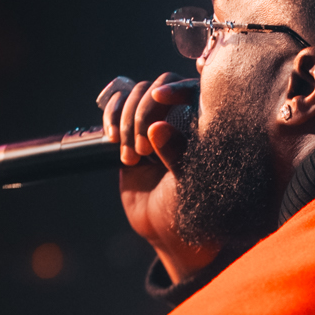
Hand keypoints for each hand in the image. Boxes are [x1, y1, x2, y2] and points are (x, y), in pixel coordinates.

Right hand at [97, 72, 216, 284]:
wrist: (164, 227)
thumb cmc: (187, 208)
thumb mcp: (186, 185)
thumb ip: (176, 155)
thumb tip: (158, 127)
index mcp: (203, 124)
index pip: (192, 88)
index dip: (176, 88)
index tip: (162, 98)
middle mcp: (180, 117)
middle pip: (158, 86)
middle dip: (144, 113)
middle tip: (144, 151)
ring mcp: (154, 120)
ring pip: (137, 92)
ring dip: (127, 121)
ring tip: (131, 156)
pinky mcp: (130, 128)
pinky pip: (118, 103)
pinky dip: (111, 115)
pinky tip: (112, 139)